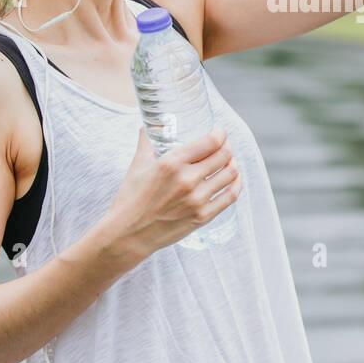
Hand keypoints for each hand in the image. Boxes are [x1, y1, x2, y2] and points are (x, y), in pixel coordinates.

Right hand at [105, 125, 240, 255]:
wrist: (127, 235)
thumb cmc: (130, 199)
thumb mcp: (137, 166)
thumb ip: (146, 144)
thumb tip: (147, 127)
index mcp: (171, 163)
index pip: (210, 141)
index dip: (220, 134)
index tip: (220, 133)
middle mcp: (187, 180)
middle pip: (224, 155)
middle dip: (227, 147)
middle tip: (225, 146)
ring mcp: (197, 200)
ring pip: (230, 174)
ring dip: (232, 164)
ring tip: (229, 161)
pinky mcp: (202, 217)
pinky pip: (230, 196)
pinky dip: (236, 184)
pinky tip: (234, 179)